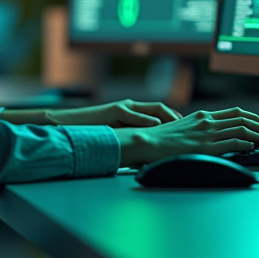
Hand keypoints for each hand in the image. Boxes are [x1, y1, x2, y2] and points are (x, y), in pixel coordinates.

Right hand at [48, 100, 181, 128]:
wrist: (68, 125)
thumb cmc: (91, 133)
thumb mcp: (116, 135)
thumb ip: (132, 137)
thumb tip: (149, 150)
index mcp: (131, 112)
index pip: (159, 113)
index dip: (174, 119)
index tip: (187, 130)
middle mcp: (129, 107)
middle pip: (160, 108)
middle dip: (177, 117)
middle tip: (190, 128)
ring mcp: (122, 108)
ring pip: (152, 109)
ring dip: (168, 117)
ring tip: (180, 125)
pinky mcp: (112, 111)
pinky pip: (133, 114)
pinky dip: (147, 120)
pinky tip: (158, 126)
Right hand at [114, 108, 258, 166]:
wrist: (146, 141)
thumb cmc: (161, 138)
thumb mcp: (184, 127)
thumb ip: (200, 128)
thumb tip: (215, 134)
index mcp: (203, 115)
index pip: (236, 112)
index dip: (254, 118)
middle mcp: (207, 121)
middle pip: (244, 118)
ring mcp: (207, 133)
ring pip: (242, 129)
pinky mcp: (205, 147)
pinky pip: (232, 142)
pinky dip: (247, 143)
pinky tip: (253, 147)